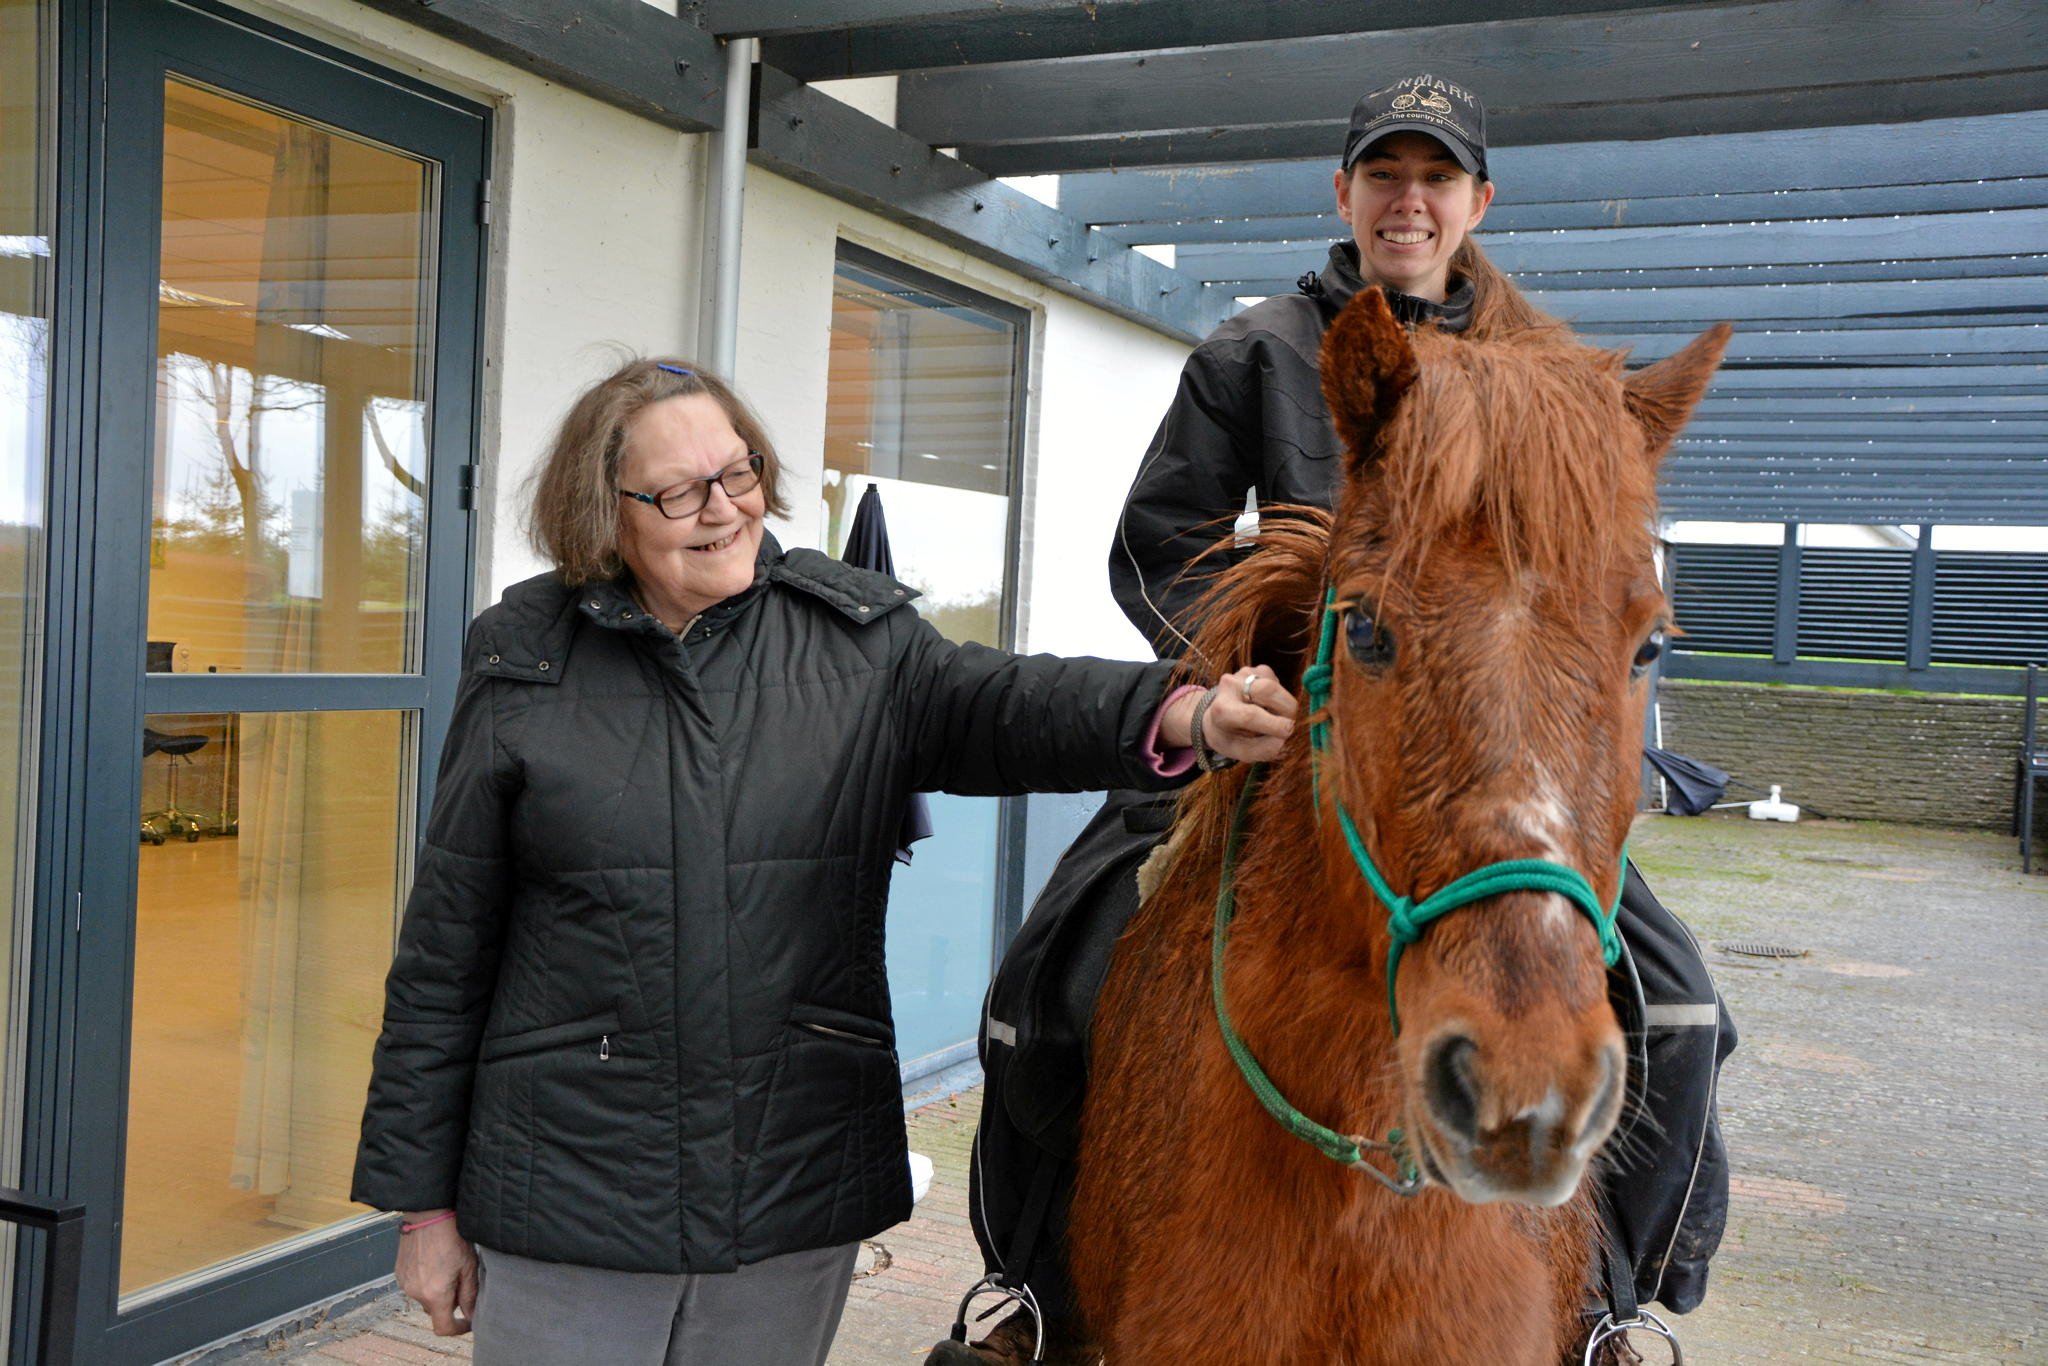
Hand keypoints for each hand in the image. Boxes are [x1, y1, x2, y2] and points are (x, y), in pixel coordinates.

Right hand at [395, 1212, 478, 1335]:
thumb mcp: (469, 1267)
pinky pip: (415, 1286)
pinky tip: (434, 1262)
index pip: (443, 1328)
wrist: (429, 1214)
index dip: (458, 1329)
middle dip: (449, 1303)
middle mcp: (416, 1293)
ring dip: (436, 1291)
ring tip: (447, 1267)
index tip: (467, 1321)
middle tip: (460, 1281)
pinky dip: (426, 1281)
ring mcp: (404, 1283)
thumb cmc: (452, 1237)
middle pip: (435, 1310)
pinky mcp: (399, 1273)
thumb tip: (471, 1315)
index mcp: (435, 1295)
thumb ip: (470, 1296)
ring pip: (424, 1297)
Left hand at [1162, 666, 1297, 764]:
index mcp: (1222, 709)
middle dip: (1286, 710)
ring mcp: (1245, 673)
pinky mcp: (1259, 669)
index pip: (1250, 714)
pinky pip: (1279, 684)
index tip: (1288, 733)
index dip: (1274, 724)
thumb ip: (1264, 749)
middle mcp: (1230, 685)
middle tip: (1288, 726)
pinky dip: (1279, 698)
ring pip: (1276, 686)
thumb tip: (1285, 737)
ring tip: (1273, 717)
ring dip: (1283, 705)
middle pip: (1268, 690)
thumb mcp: (1241, 751)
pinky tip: (1267, 705)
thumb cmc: (1230, 736)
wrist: (1217, 715)